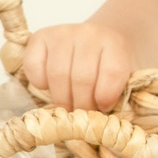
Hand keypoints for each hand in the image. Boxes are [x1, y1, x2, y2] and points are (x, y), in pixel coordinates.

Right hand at [21, 21, 140, 111]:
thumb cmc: (107, 67)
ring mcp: (63, 33)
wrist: (97, 40)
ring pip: (58, 75)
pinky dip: (40, 83)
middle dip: (81, 105)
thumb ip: (116, 97)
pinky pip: (34, 66)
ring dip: (62, 99)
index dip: (106, 97)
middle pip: (82, 78)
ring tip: (68, 105)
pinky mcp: (40, 37)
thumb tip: (99, 125)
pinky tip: (50, 86)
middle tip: (82, 115)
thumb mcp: (123, 78)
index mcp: (115, 43)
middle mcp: (89, 34)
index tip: (103, 107)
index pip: (112, 73)